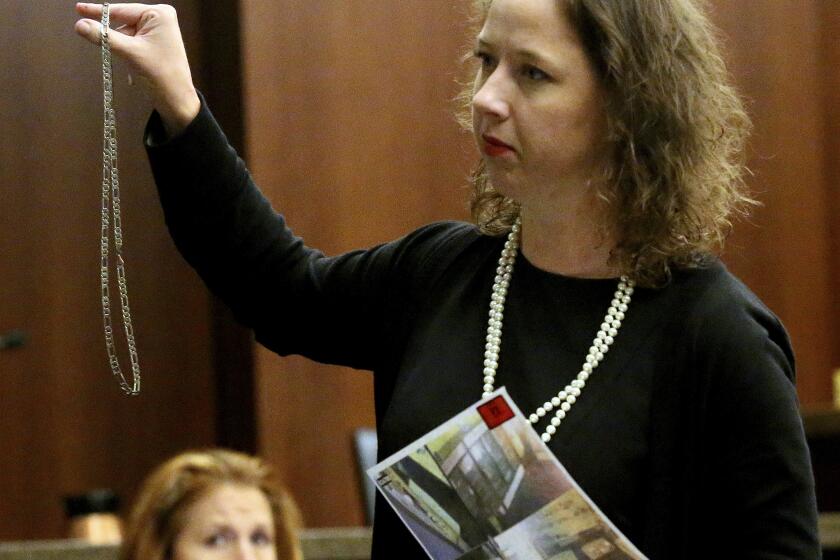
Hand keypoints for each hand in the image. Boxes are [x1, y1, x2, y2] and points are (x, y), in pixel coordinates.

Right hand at [74, 2, 200, 136]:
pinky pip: (133, 43)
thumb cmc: (161, 75)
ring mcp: (159, 31)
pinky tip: (133, 68)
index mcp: (159, 14)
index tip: (78, 8)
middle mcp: (160, 19)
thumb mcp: (129, 53)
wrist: (177, 100)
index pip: (122, 10)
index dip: (99, 11)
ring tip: (131, 63)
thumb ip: (104, 37)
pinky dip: (127, 53)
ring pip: (126, 34)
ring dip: (121, 47)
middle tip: (96, 40)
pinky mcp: (155, 44)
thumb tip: (79, 24)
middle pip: (123, 21)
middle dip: (113, 34)